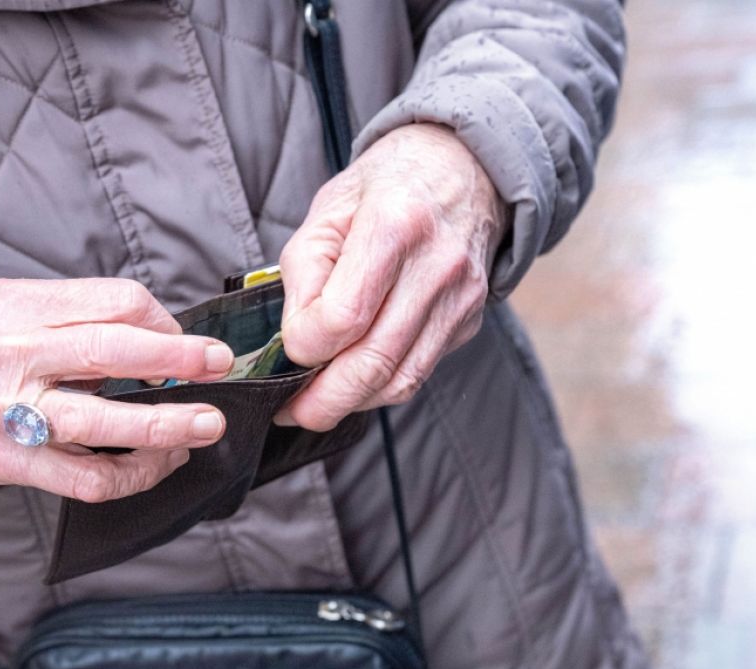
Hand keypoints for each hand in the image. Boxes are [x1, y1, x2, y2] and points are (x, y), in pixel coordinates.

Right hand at [0, 278, 233, 502]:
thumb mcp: (10, 305)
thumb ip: (76, 311)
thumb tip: (161, 331)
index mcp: (22, 308)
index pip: (114, 302)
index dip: (165, 320)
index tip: (187, 338)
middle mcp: (16, 358)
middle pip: (114, 350)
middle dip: (180, 358)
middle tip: (219, 366)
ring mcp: (13, 415)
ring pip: (106, 423)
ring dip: (168, 425)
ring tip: (208, 424)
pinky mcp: (13, 464)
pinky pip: (87, 478)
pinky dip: (135, 474)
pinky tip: (160, 462)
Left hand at [275, 123, 507, 430]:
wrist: (464, 168)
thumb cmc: (385, 186)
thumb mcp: (328, 208)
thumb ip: (304, 271)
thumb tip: (295, 340)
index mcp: (394, 224)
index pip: (343, 317)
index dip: (305, 345)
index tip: (287, 346)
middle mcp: (436, 266)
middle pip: (374, 362)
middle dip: (324, 401)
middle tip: (290, 412)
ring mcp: (460, 298)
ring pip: (401, 380)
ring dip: (352, 403)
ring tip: (316, 404)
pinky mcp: (468, 321)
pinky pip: (419, 372)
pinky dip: (380, 387)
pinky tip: (353, 382)